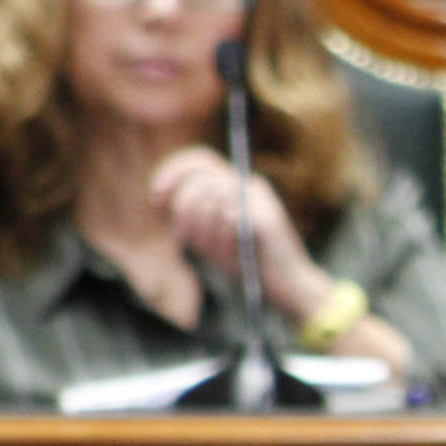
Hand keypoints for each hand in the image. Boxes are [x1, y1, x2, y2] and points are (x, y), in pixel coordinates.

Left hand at [150, 146, 331, 319]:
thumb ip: (191, 215)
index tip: (157, 198)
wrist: (289, 286)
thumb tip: (160, 197)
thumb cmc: (248, 263)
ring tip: (216, 252)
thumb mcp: (211, 236)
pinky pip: (227, 217)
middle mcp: (249, 185)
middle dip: (183, 207)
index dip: (171, 173)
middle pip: (200, 177)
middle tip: (183, 236)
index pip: (198, 159)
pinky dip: (222, 238)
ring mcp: (260, 200)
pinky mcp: (267, 217)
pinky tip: (231, 252)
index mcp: (236, 185)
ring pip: (210, 196)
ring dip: (203, 231)